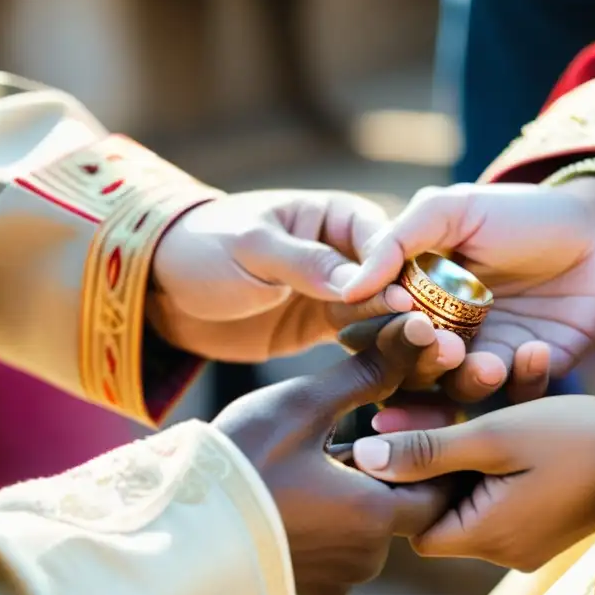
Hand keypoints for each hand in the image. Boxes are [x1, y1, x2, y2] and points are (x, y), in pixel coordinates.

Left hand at [148, 190, 460, 369]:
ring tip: (423, 364)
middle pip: (391, 280)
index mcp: (335, 216)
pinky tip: (396, 378)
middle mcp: (347, 253)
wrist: (163, 288)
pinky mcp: (325, 328)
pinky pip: (360, 342)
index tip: (406, 301)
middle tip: (431, 340)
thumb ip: (305, 263)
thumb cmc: (203, 247)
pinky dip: (377, 356)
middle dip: (410, 309)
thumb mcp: (252, 248)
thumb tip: (362, 282)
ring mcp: (338, 293)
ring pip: (381, 315)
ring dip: (400, 337)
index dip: (395, 270)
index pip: (381, 240)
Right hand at [213, 312, 450, 594]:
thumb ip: (369, 372)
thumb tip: (422, 329)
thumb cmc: (237, 463)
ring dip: (364, 489)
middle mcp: (366, 559)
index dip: (433, 449)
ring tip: (332, 449)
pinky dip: (338, 514)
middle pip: (408, 505)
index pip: (442, 486)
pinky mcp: (309, 585)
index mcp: (375, 517)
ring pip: (374, 525)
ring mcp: (336, 577)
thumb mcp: (304, 406)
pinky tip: (307, 482)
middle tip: (368, 425)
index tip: (407, 416)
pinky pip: (343, 544)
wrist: (169, 530)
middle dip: (395, 465)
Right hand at [341, 179, 594, 407]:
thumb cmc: (522, 212)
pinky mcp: (530, 373)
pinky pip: (515, 394)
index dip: (379, 330)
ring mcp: (486, 357)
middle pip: (410, 370)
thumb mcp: (453, 209)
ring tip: (488, 362)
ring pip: (458, 390)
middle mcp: (443, 333)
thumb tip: (350, 288)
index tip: (398, 314)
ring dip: (468, 381)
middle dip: (421, 363)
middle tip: (445, 345)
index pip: (376, 329)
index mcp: (416, 298)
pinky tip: (536, 349)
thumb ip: (398, 240)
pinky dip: (522, 378)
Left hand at [351, 396, 594, 571]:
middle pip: (448, 503)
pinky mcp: (553, 521)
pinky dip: (514, 448)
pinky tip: (530, 393)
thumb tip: (361, 457)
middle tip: (455, 397)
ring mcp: (532, 539)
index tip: (410, 429)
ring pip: (482, 487)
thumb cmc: (578, 441)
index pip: (414, 524)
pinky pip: (514, 486)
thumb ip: (428, 450)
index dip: (406, 481)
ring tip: (507, 377)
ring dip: (485, 437)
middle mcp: (505, 550)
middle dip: (448, 449)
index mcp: (485, 537)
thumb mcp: (496, 438)